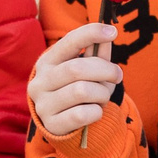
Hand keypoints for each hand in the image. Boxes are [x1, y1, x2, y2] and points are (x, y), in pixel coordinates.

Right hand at [29, 23, 123, 137]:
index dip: (90, 33)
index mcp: (47, 62)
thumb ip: (97, 54)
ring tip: (102, 97)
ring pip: (82, 91)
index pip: (68, 42)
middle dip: (105, 70)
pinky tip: (95, 111)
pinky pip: (83, 114)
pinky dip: (97, 112)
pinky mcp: (52, 125)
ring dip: (102, 93)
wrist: (63, 125)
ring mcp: (43, 105)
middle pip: (77, 68)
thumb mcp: (88, 70)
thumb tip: (107, 35)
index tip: (112, 32)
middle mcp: (40, 82)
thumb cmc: (77, 91)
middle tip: (117, 75)